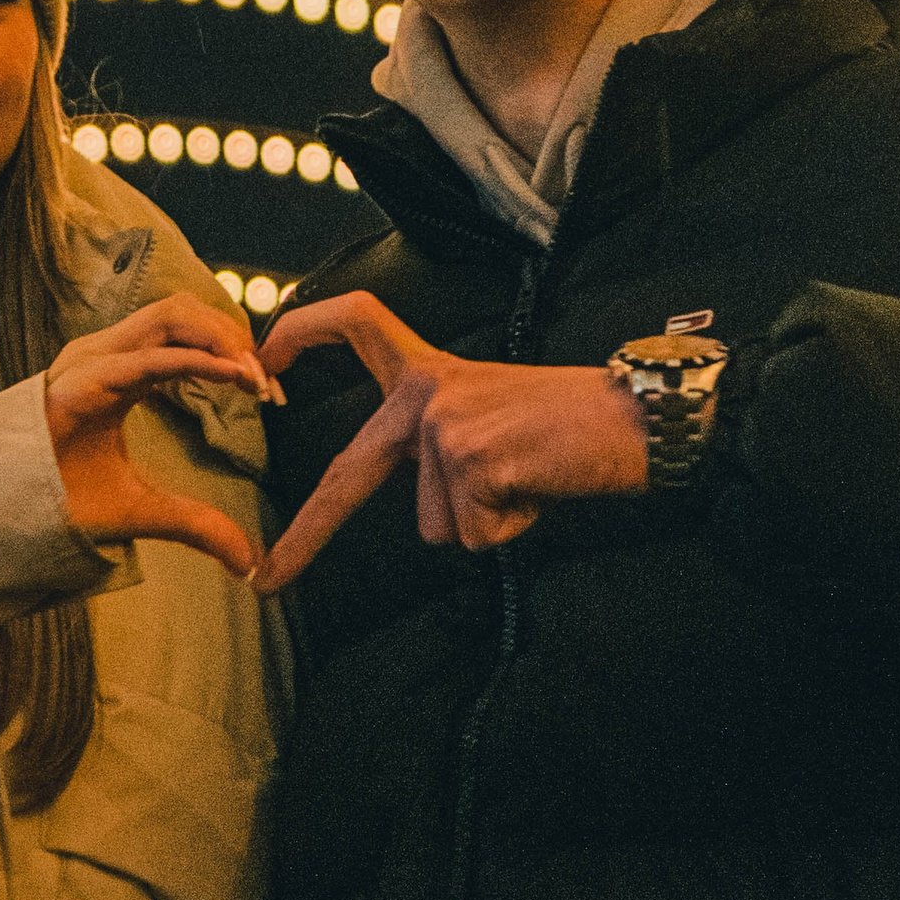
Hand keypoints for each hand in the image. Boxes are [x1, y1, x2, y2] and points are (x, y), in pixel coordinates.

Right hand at [46, 297, 273, 576]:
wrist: (1, 518)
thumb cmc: (58, 499)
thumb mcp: (144, 510)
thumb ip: (197, 525)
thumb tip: (247, 564)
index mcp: (121, 371)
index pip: (187, 334)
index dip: (232, 350)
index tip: (269, 391)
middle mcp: (107, 355)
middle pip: (183, 309)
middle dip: (232, 331)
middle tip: (266, 377)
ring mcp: (91, 363)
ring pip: (169, 315)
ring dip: (220, 337)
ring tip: (252, 373)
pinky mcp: (82, 383)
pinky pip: (147, 358)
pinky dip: (195, 360)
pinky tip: (232, 375)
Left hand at [253, 291, 646, 592]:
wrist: (634, 418)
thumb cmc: (571, 428)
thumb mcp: (491, 420)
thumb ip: (439, 451)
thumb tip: (428, 515)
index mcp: (430, 372)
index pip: (356, 323)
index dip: (303, 330)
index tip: (264, 359)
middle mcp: (426, 393)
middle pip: (348, 474)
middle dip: (306, 535)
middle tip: (268, 577)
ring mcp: (444, 426)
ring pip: (438, 526)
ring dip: (487, 522)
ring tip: (529, 480)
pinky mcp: (470, 460)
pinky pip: (473, 536)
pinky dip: (510, 529)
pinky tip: (538, 489)